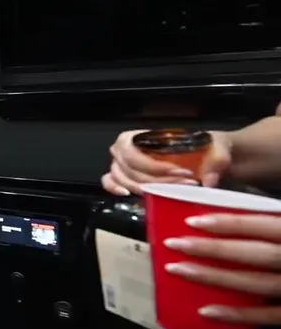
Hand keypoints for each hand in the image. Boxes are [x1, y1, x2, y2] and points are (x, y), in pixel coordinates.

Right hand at [102, 130, 231, 195]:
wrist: (211, 158)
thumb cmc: (209, 148)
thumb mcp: (219, 148)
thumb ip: (217, 160)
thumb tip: (207, 180)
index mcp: (147, 134)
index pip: (133, 150)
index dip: (153, 166)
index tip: (183, 173)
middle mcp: (130, 146)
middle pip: (126, 166)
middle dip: (154, 180)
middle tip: (183, 184)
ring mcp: (125, 161)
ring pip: (119, 175)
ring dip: (142, 187)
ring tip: (168, 192)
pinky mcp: (127, 175)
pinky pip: (109, 180)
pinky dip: (115, 187)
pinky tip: (128, 194)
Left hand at [163, 212, 280, 325]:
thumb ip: (268, 212)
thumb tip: (226, 191)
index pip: (261, 225)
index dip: (228, 223)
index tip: (192, 222)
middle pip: (253, 254)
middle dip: (212, 249)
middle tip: (173, 244)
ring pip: (255, 283)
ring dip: (214, 277)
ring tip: (178, 270)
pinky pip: (268, 316)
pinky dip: (237, 315)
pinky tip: (205, 311)